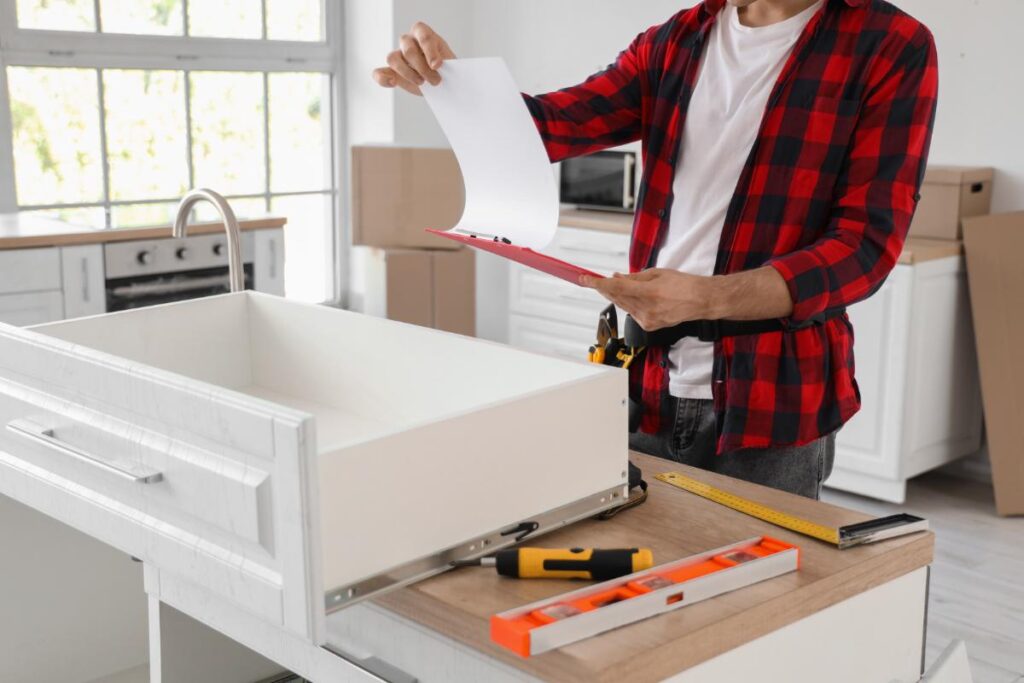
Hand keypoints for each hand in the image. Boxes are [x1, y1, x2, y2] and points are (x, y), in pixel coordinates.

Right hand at [372, 22, 456, 95]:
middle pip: (408, 49)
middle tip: (436, 80)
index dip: (430, 51)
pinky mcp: (392, 72)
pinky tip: (393, 83)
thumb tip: (437, 67)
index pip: (423, 35)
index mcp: (423, 33)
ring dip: (408, 73)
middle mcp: (408, 41)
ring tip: (421, 83)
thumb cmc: (447, 69)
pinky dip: (382, 79)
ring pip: (393, 58)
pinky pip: (379, 73)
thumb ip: (444, 63)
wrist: (443, 81)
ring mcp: (398, 55)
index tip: (437, 66)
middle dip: (423, 68)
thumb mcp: (450, 63)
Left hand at [580, 269, 712, 330]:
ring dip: (615, 295)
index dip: (597, 283)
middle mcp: (646, 309)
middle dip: (604, 288)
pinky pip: (631, 313)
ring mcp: (647, 320)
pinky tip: (631, 297)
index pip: (616, 287)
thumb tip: (616, 277)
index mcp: (649, 292)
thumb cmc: (683, 284)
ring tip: (613, 284)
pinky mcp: (648, 326)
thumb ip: (634, 277)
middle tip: (592, 280)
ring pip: (622, 306)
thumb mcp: (656, 273)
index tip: (585, 279)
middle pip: (616, 297)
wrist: (700, 301)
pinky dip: (628, 304)